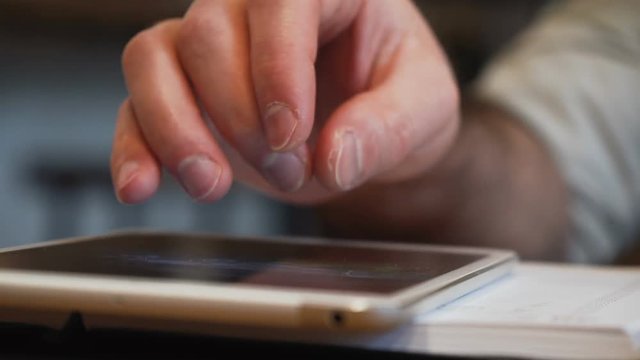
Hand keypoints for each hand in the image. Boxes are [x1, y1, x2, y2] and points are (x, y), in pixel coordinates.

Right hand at [110, 0, 458, 204]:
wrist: (373, 130)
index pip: (279, 1)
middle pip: (207, 32)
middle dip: (239, 117)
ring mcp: (215, 48)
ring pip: (153, 58)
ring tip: (211, 185)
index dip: (276, 67)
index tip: (291, 134)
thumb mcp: (424, 109)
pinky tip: (140, 186)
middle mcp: (259, 8)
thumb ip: (388, 127)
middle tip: (288, 168)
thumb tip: (336, 156)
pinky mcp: (188, 93)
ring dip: (175, 129)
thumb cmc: (400, 100)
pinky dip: (134, 147)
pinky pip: (137, 104)